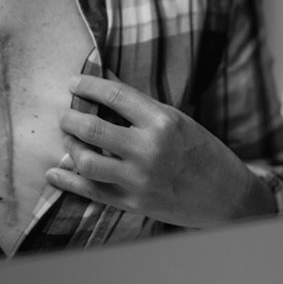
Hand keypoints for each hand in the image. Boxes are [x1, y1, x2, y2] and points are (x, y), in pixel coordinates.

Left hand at [45, 74, 274, 227]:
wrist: (227, 198)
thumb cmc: (203, 152)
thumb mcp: (178, 119)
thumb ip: (139, 104)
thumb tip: (105, 79)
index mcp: (163, 122)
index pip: (114, 96)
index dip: (88, 85)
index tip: (73, 82)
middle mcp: (149, 150)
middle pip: (91, 129)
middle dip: (70, 118)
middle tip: (66, 114)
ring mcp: (139, 179)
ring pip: (85, 161)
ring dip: (69, 147)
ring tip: (70, 140)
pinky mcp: (133, 204)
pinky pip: (91, 191)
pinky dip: (67, 181)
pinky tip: (55, 172)